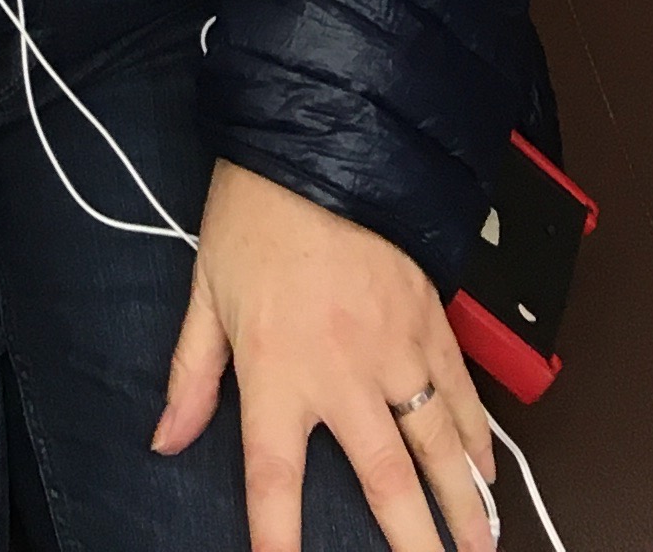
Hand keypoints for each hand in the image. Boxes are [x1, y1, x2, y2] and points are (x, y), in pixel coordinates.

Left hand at [155, 158, 496, 551]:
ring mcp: (394, 345)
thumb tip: (166, 440)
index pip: (275, 479)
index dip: (278, 539)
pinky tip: (487, 470)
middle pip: (385, 479)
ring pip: (438, 443)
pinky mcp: (428, 317)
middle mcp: (341, 370)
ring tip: (479, 545)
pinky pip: (461, 389)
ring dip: (462, 502)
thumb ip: (190, 378)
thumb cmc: (253, 218)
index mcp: (276, 369)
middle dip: (414, 541)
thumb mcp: (205, 296)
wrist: (314, 142)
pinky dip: (478, 434)